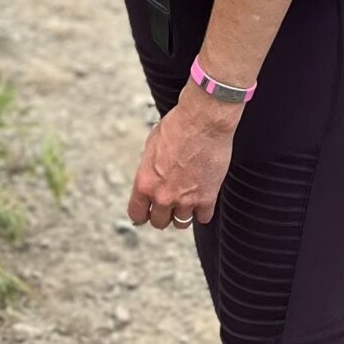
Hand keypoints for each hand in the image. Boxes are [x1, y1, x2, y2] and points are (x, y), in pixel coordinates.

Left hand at [128, 93, 238, 230]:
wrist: (203, 120)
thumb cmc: (177, 126)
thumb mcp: (152, 146)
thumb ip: (149, 170)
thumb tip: (151, 180)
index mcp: (145, 183)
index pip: (137, 215)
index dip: (142, 213)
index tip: (147, 212)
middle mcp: (163, 196)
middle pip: (159, 222)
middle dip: (163, 213)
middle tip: (169, 203)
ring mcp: (186, 200)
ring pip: (181, 223)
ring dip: (183, 212)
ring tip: (187, 198)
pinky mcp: (207, 198)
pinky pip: (203, 218)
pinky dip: (203, 210)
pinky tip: (203, 197)